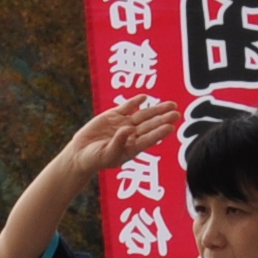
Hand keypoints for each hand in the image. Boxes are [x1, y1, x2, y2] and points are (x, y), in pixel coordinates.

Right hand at [51, 96, 171, 186]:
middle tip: (176, 113)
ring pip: (143, 115)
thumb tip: (129, 129)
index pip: (149, 139)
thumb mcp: (106, 154)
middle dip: (163, 119)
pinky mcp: (114, 116)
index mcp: (132, 148)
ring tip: (171, 104)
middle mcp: (131, 135)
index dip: (160, 133)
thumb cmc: (95, 160)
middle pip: (150, 125)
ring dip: (156, 109)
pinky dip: (135, 102)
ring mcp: (123, 124)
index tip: (170, 127)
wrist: (80, 154)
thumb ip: (118, 143)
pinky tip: (145, 97)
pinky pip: (127, 107)